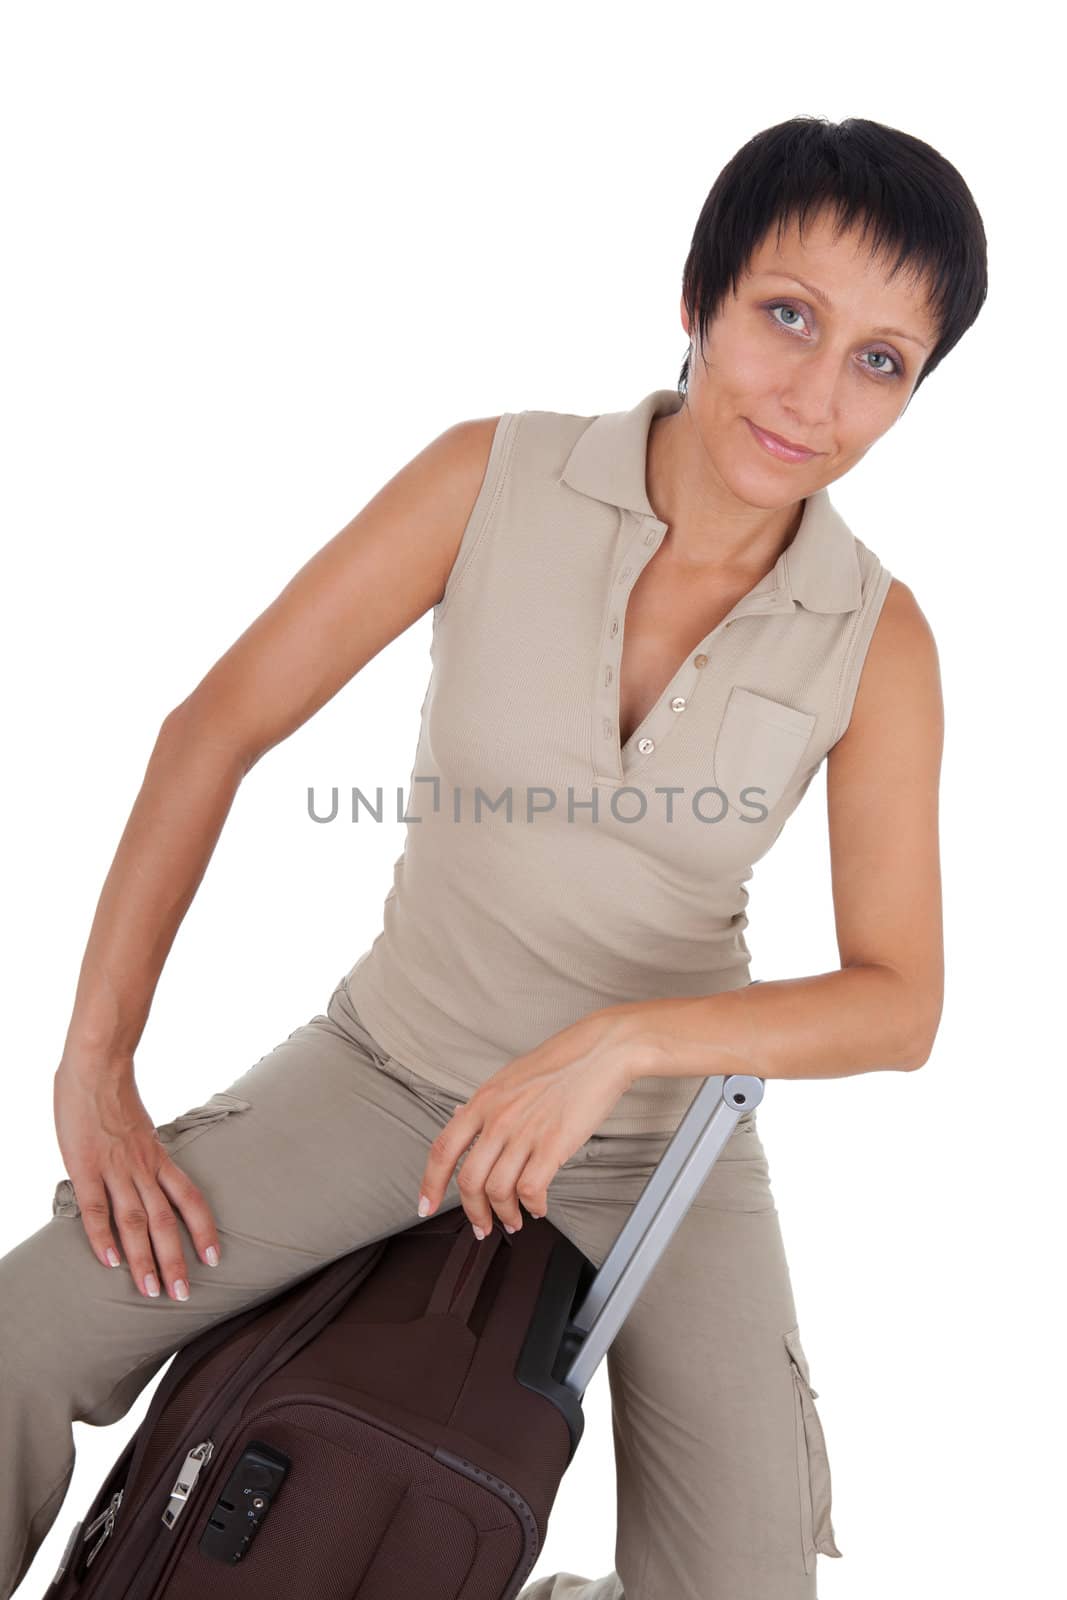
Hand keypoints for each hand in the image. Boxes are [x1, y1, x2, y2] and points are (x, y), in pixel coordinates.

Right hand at [53, 1055, 222, 1300]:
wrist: (96, 1065)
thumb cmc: (114, 1094)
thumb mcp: (140, 1129)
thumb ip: (143, 1154)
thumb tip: (142, 1176)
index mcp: (160, 1156)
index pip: (191, 1199)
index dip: (204, 1229)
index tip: (215, 1258)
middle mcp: (143, 1167)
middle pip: (166, 1221)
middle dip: (175, 1260)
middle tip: (182, 1295)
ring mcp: (115, 1168)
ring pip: (135, 1222)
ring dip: (144, 1260)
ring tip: (152, 1291)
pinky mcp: (86, 1167)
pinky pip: (97, 1207)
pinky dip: (103, 1237)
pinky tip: (109, 1263)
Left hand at [415, 1010, 638, 1238]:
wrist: (601, 1050)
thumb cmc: (563, 1061)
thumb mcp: (511, 1077)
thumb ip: (487, 1104)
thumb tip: (464, 1119)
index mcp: (484, 1101)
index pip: (443, 1149)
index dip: (430, 1183)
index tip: (426, 1205)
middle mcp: (498, 1118)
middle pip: (468, 1180)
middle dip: (473, 1213)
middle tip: (481, 1226)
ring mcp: (524, 1132)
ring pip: (498, 1191)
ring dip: (504, 1215)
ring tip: (514, 1220)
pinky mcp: (553, 1144)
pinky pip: (530, 1189)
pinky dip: (532, 1206)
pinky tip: (538, 1206)